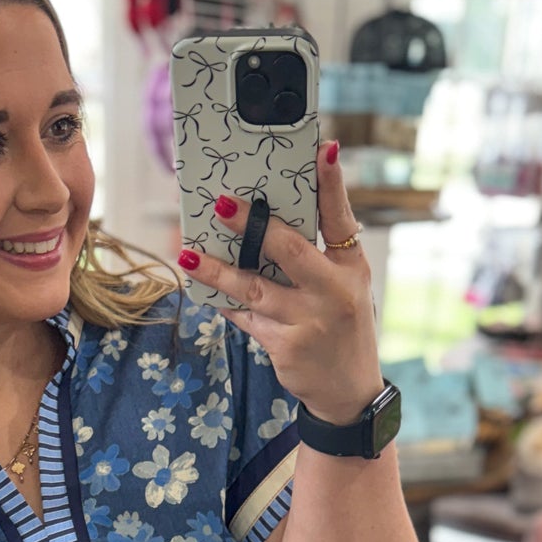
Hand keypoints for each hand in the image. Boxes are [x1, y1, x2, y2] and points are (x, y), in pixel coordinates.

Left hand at [179, 141, 385, 426]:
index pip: (341, 217)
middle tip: (221, 205)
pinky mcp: (286, 346)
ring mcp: (309, 321)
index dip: (332, 183)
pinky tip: (202, 289)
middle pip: (289, 250)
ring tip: (189, 254)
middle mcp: (333, 292)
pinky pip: (246, 318)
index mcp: (352, 268)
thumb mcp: (346, 287)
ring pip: (254, 288)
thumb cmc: (341, 327)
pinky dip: (225, 303)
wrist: (348, 392)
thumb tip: (268, 223)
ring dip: (218, 270)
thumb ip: (319, 256)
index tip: (323, 149)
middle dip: (253, 225)